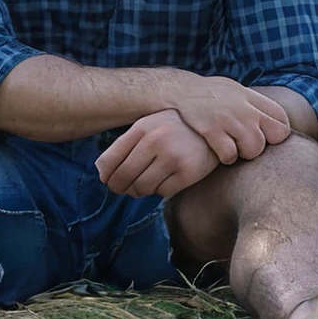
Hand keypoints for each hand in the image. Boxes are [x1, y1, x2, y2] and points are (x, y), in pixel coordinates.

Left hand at [96, 109, 218, 197]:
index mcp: (141, 127)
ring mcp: (172, 157)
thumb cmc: (176, 128)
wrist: (216, 126)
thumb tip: (101, 171)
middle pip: (123, 178)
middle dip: (119, 187)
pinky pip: (162, 192)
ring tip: (144, 183)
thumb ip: (126, 144)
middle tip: (123, 189)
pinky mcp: (188, 172)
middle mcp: (155, 141)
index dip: (106, 176)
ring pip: (141, 188)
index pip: (109, 161)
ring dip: (140, 190)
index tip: (108, 180)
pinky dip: (159, 190)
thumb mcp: (150, 126)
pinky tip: (163, 180)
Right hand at [169, 74, 290, 164]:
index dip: (276, 134)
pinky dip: (226, 158)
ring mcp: (227, 118)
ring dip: (244, 154)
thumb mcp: (234, 90)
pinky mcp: (210, 129)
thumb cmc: (208, 94)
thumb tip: (274, 119)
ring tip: (232, 149)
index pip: (281, 120)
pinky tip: (219, 152)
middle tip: (246, 145)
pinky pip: (230, 154)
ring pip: (253, 149)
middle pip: (273, 137)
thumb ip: (253, 104)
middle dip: (262, 145)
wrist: (177, 90)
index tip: (263, 138)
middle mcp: (243, 107)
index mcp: (250, 97)